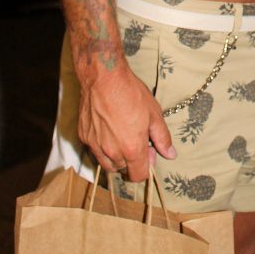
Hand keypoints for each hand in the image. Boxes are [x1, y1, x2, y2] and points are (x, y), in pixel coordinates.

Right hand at [78, 64, 175, 181]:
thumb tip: (170, 154)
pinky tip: (108, 128)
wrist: (104, 78)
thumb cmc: (131, 93)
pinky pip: (95, 150)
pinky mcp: (84, 137)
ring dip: (116, 156)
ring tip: (122, 135)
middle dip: (131, 160)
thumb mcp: (154, 114)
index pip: (138, 176)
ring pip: (107, 163)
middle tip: (136, 139)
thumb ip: (162, 138)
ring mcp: (95, 146)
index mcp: (132, 149)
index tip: (148, 153)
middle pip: (123, 170)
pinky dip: (102, 146)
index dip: (146, 167)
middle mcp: (111, 152)